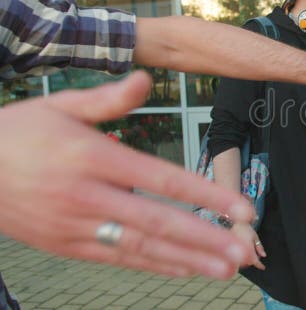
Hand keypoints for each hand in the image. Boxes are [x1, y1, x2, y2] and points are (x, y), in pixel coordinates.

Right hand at [0, 71, 254, 278]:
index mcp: (92, 157)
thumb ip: (108, 98)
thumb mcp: (61, 106)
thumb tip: (146, 77)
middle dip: (206, 239)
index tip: (241, 208)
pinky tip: (187, 268)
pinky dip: (155, 264)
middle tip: (245, 252)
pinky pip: (118, 257)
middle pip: (158, 221)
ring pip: (141, 246)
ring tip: (227, 268)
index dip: (205, 196)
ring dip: (188, 259)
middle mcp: (87, 196)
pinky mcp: (67, 245)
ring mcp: (76, 226)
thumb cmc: (19, 133)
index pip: (161, 179)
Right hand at [231, 223, 265, 269]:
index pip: (256, 262)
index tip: (263, 267)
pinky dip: (240, 257)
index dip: (260, 265)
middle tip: (256, 252)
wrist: (232, 224)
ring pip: (243, 262)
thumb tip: (264, 255)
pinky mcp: (229, 254)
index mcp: (249, 252)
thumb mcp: (255, 237)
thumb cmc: (245, 229)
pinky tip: (242, 250)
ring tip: (248, 249)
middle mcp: (241, 255)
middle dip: (253, 259)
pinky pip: (236, 260)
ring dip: (246, 259)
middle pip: (249, 263)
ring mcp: (234, 255)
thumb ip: (259, 247)